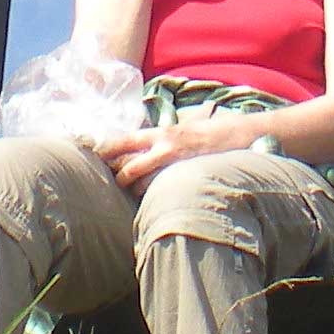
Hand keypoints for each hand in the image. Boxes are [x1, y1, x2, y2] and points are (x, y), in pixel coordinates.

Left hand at [93, 119, 233, 192]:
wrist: (241, 134)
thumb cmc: (212, 133)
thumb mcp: (184, 130)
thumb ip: (165, 138)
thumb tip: (147, 147)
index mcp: (162, 132)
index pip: (125, 139)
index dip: (106, 148)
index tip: (92, 155)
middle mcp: (164, 146)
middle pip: (127, 164)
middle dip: (117, 176)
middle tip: (111, 182)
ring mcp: (175, 163)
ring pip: (141, 182)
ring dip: (133, 190)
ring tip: (132, 195)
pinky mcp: (186, 175)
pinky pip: (162, 190)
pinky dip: (153, 197)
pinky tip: (153, 203)